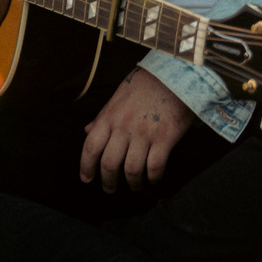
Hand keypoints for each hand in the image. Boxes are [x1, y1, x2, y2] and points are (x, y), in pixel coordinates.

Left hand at [81, 69, 191, 191]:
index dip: (86, 167)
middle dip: (108, 181)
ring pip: (131, 170)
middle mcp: (124, 127)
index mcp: (110, 116)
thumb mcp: (118, 96)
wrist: (175, 73)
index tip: (87, 179)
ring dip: (132, 183)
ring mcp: (144, 133)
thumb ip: (103, 116)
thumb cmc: (145, 84)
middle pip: (109, 164)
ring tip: (135, 186)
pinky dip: (153, 178)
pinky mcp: (165, 137)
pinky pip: (155, 166)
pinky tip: (153, 179)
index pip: (91, 147)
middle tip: (110, 189)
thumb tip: (87, 130)